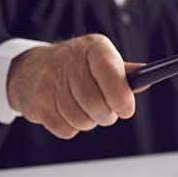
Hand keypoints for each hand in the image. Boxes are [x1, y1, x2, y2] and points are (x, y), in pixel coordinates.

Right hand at [6, 34, 146, 139]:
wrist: (30, 68)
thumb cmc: (77, 66)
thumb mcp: (101, 59)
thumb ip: (123, 72)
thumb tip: (147, 80)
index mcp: (93, 47)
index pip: (110, 72)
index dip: (121, 96)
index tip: (126, 110)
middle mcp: (70, 60)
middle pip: (96, 102)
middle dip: (106, 114)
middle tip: (107, 113)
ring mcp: (51, 80)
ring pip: (81, 119)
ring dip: (88, 121)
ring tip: (85, 110)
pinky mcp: (37, 102)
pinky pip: (65, 129)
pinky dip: (71, 127)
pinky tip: (67, 112)